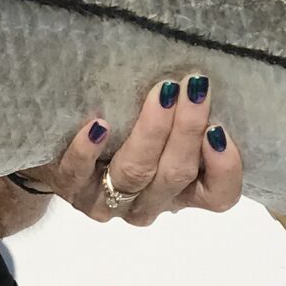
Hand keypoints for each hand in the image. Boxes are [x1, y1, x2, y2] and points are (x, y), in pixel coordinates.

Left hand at [16, 73, 244, 225]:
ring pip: (135, 173)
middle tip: (193, 86)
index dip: (225, 168)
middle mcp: (149, 203)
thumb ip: (187, 118)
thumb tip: (203, 81)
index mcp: (181, 192)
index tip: (219, 127)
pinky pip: (79, 173)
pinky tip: (99, 124)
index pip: (218, 196)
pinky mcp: (71, 188)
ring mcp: (108, 202)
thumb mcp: (165, 128)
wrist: (61, 152)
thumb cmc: (127, 131)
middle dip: (187, 129)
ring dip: (151, 133)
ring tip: (161, 94)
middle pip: (175, 174)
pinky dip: (89, 150)